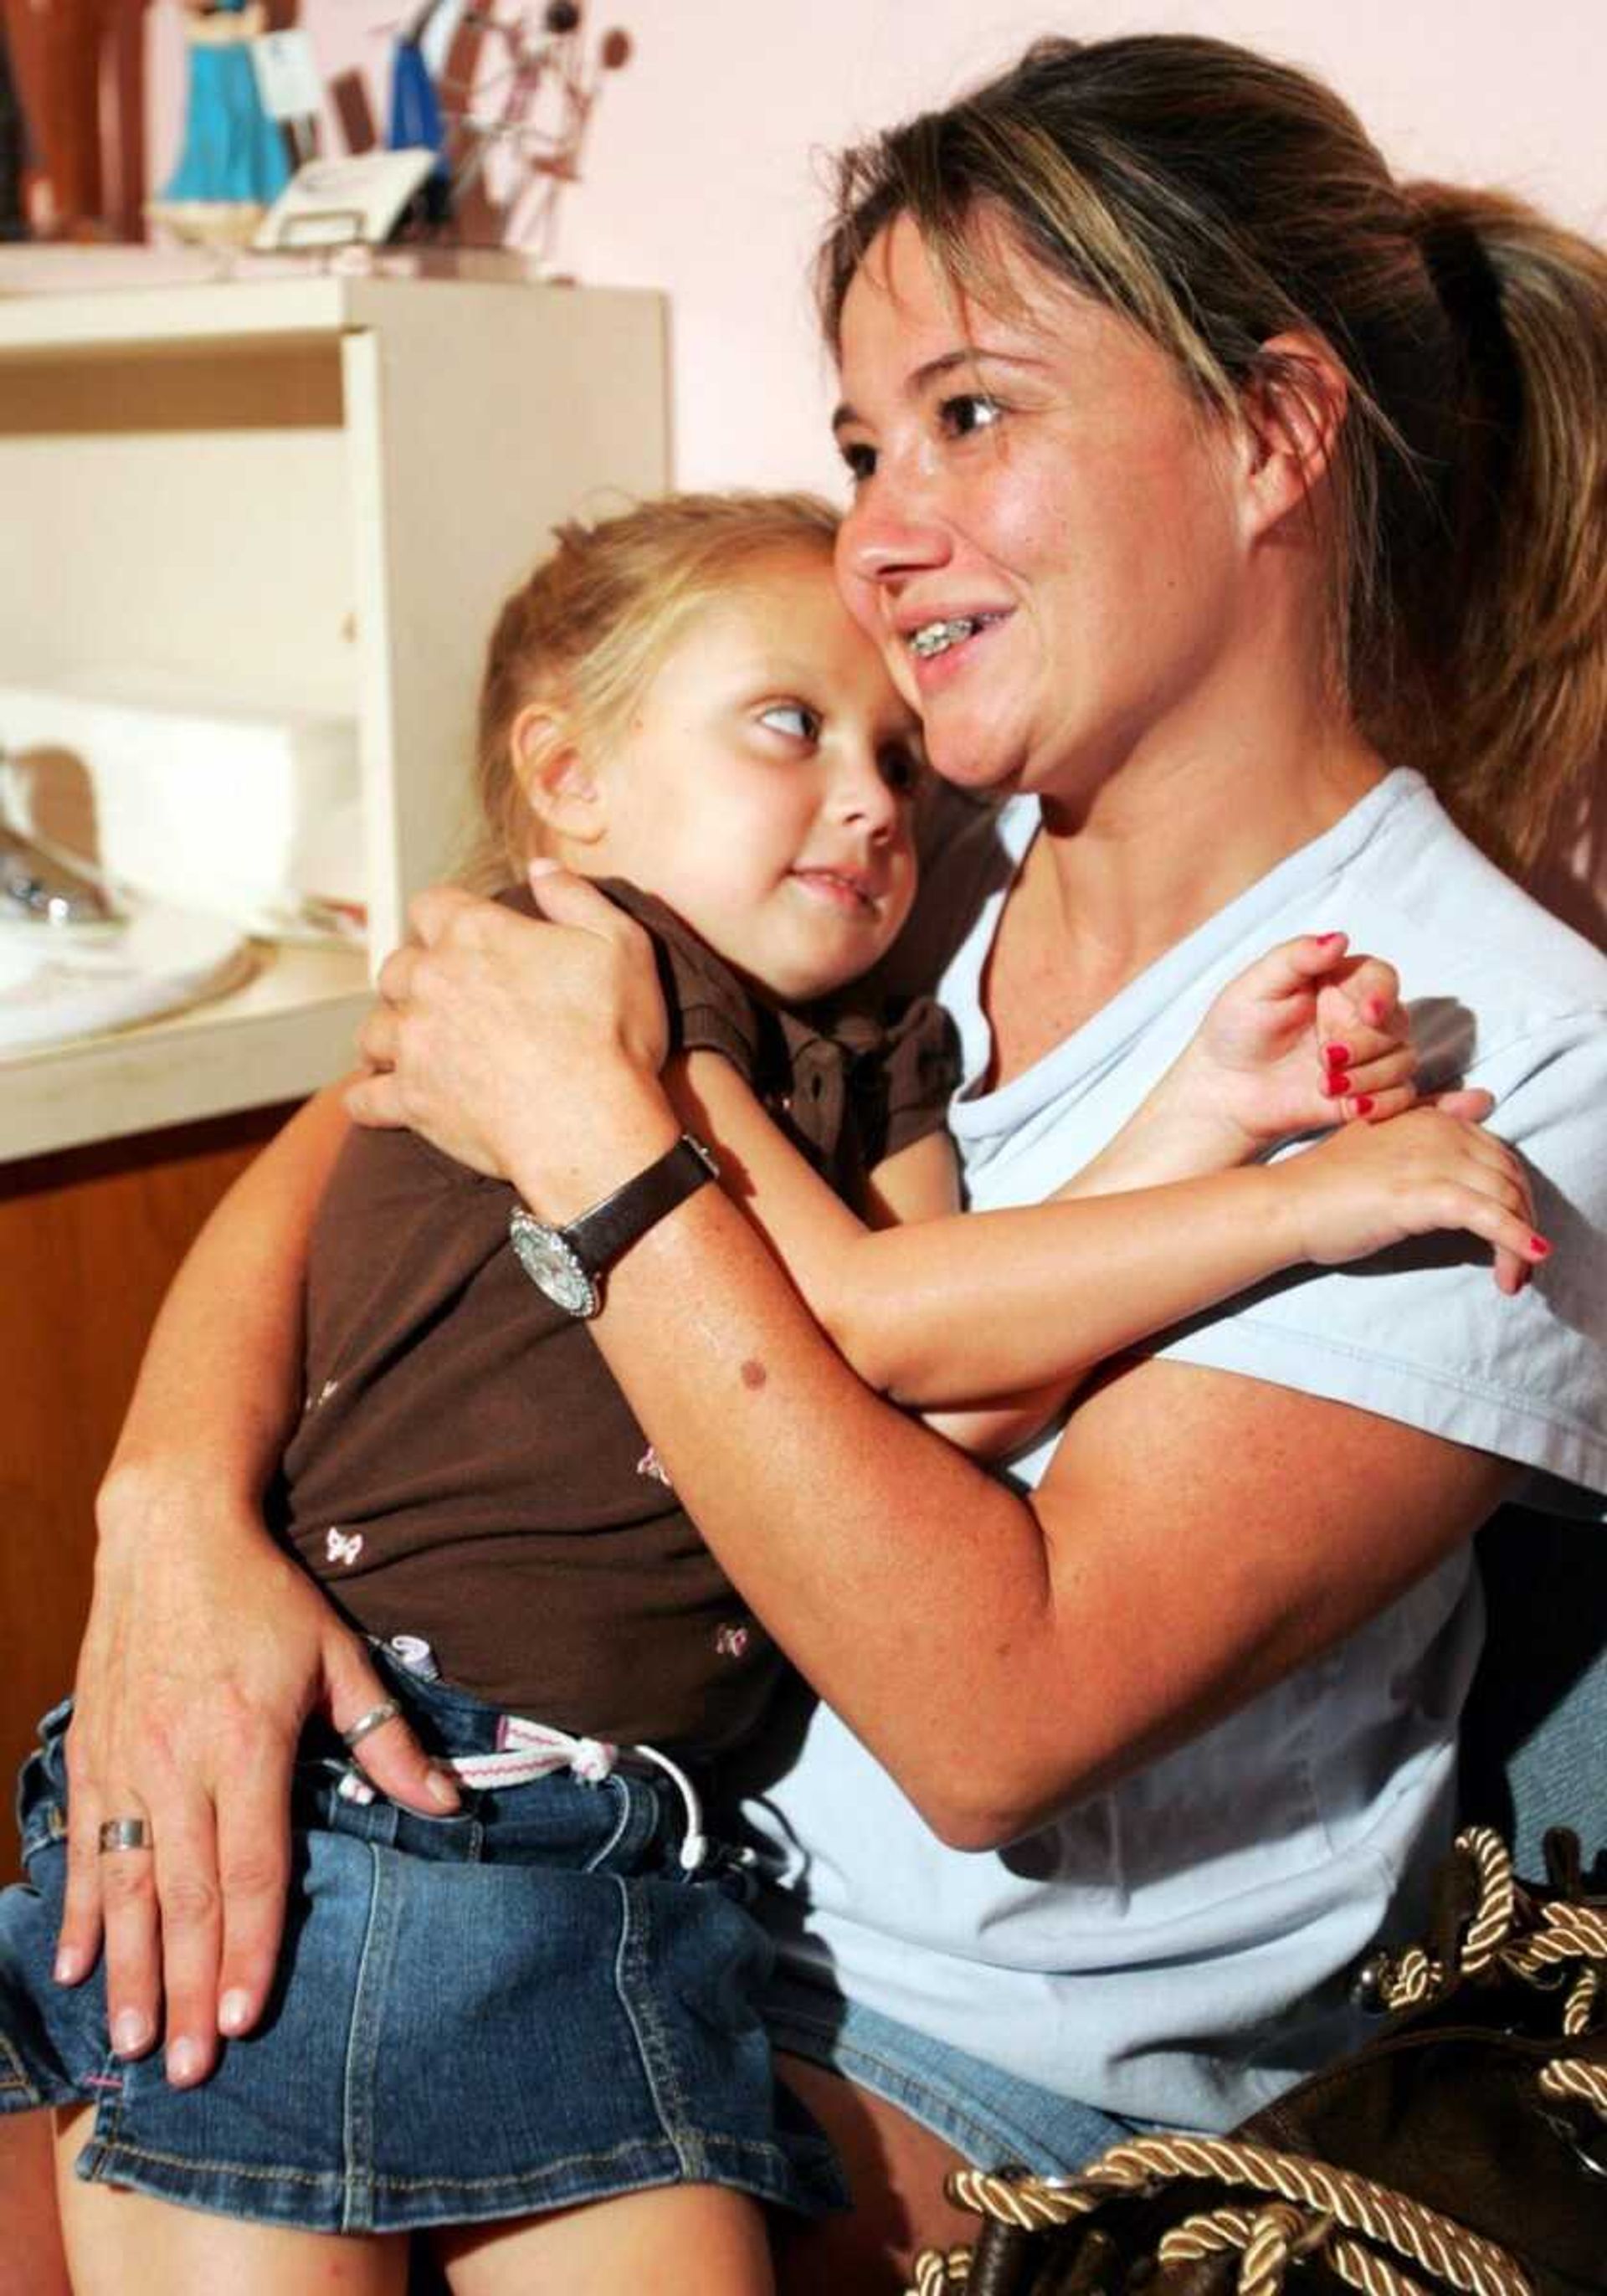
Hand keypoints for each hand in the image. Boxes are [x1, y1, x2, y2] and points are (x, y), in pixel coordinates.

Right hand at [57, 1468, 457, 2086]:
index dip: (246, 1949)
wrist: (168, 1534)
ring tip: (128, 2043)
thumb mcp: (339, 1655)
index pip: (249, 1869)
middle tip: (187, 2071)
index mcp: (246, 1743)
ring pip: (124, 1884)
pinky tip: (73, 1966)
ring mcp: (125, 1761)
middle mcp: (177, 1761)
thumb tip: (447, 1803)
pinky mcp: (91, 1754)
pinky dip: (78, 1909)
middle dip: (183, 1989)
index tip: (244, 2019)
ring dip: (126, 1969)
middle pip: (182, 1896)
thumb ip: (387, 1737)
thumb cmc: (265, 1597)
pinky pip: (83, 1845)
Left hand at [346, 869, 671, 1203]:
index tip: (457, 935)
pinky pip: (363, 1097)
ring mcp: (414, 1042)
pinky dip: (366, 1099)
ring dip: (389, 1036)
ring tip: (409, 1049)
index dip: (443, 918)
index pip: (430, 905)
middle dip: (413, 979)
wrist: (589, 1124)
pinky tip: (375, 1101)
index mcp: (477, 934)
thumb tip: (541, 870)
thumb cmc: (610, 1035)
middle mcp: (431, 980)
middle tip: (438, 998)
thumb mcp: (620, 945)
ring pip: (373, 1029)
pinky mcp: (409, 1098)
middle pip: (395, 967)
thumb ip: (575, 898)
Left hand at [1182, 933, 1417, 1153]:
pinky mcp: (1367, 1091)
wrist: (1224, 1090)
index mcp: (1338, 983)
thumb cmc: (1236, 1030)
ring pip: (1403, 1060)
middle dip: (1366, 1044)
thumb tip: (1339, 938)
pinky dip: (1383, 1103)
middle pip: (1396, 1022)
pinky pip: (1402, 1096)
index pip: (1380, 978)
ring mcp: (1367, 1056)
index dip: (1382, 993)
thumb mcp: (1255, 987)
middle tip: (1325, 1058)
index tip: (1368, 1013)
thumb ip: (1296, 958)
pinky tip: (1351, 1108)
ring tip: (1325, 1086)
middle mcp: (1359, 1017)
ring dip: (1370, 1076)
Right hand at [1276, 1107, 1546, 1291]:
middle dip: (1524, 1220)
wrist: (1286, 1205)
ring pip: (1505, 1199)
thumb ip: (1433, 1115)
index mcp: (1433, 1117)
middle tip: (1520, 1261)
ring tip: (1516, 1276)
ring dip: (1521, 1241)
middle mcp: (1440, 1131)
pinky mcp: (1424, 1195)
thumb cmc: (1327, 1182)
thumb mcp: (1383, 1137)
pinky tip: (1528, 1257)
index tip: (1511, 1230)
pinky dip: (1515, 1239)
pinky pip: (1488, 1217)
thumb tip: (1482, 1097)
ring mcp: (1433, 1161)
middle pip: (1509, 1177)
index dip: (1513, 1194)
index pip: (1498, 1154)